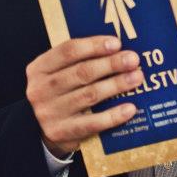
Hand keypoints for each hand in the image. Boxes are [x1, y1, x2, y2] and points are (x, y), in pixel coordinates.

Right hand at [26, 36, 142, 156]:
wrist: (42, 130)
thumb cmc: (60, 93)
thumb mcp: (59, 73)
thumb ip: (80, 60)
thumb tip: (118, 49)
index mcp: (39, 68)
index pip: (68, 51)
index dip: (94, 45)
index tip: (117, 43)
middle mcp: (41, 89)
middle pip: (82, 72)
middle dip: (111, 64)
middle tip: (133, 60)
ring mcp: (49, 113)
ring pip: (89, 95)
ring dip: (117, 85)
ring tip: (137, 78)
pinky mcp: (61, 132)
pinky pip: (92, 123)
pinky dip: (113, 115)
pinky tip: (130, 108)